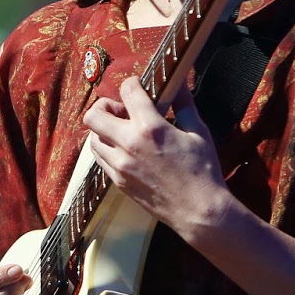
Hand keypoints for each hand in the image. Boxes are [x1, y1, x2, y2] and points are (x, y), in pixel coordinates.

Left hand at [82, 78, 231, 238]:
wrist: (198, 211)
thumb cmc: (203, 170)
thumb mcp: (198, 132)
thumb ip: (184, 104)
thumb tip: (178, 83)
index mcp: (150, 128)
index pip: (127, 92)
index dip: (132, 84)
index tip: (138, 87)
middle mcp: (128, 144)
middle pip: (93, 115)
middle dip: (104, 106)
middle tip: (122, 111)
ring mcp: (119, 165)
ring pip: (92, 138)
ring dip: (103, 129)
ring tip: (122, 131)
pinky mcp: (118, 182)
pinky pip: (100, 158)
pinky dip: (107, 149)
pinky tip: (124, 149)